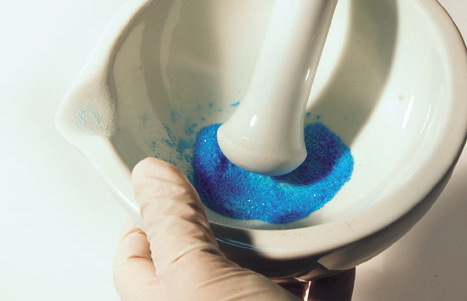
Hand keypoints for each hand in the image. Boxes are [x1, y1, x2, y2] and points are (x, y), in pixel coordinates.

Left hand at [113, 157, 355, 299]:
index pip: (136, 254)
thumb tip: (148, 176)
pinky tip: (331, 252)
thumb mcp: (201, 284)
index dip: (148, 213)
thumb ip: (173, 228)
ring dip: (279, 244)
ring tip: (284, 213)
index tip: (172, 179)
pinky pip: (313, 292)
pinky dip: (324, 270)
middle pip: (205, 256)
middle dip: (222, 221)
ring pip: (260, 273)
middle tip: (231, 185)